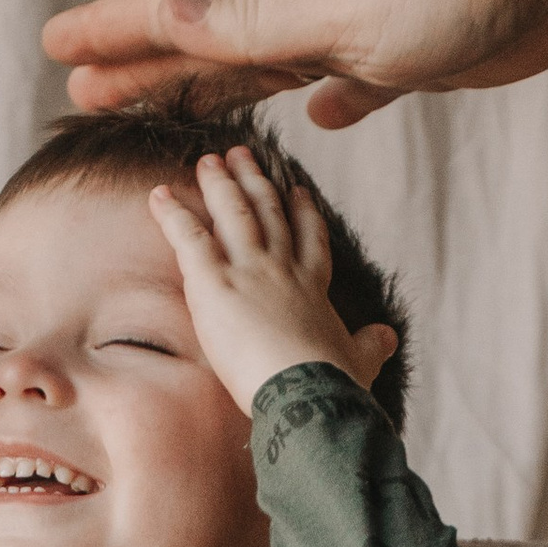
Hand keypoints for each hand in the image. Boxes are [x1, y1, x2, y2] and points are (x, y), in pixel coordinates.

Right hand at [45, 0, 547, 130]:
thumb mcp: (340, 5)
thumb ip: (252, 20)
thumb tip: (166, 11)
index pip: (177, 8)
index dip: (114, 31)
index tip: (54, 47)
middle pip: (210, 37)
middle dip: (145, 64)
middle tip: (81, 89)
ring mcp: (365, 17)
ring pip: (271, 60)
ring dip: (218, 83)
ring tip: (173, 105)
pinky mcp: (420, 46)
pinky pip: (355, 78)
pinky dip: (327, 99)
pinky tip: (321, 118)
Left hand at [149, 148, 395, 411]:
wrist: (307, 391)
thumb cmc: (334, 383)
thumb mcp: (360, 360)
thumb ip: (371, 345)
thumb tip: (389, 337)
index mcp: (313, 286)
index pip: (309, 238)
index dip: (302, 212)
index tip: (295, 190)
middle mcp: (282, 268)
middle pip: (267, 213)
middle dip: (253, 181)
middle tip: (240, 155)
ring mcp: (249, 270)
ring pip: (232, 214)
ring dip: (218, 184)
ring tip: (207, 161)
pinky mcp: (215, 282)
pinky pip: (189, 238)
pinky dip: (172, 214)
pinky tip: (158, 195)